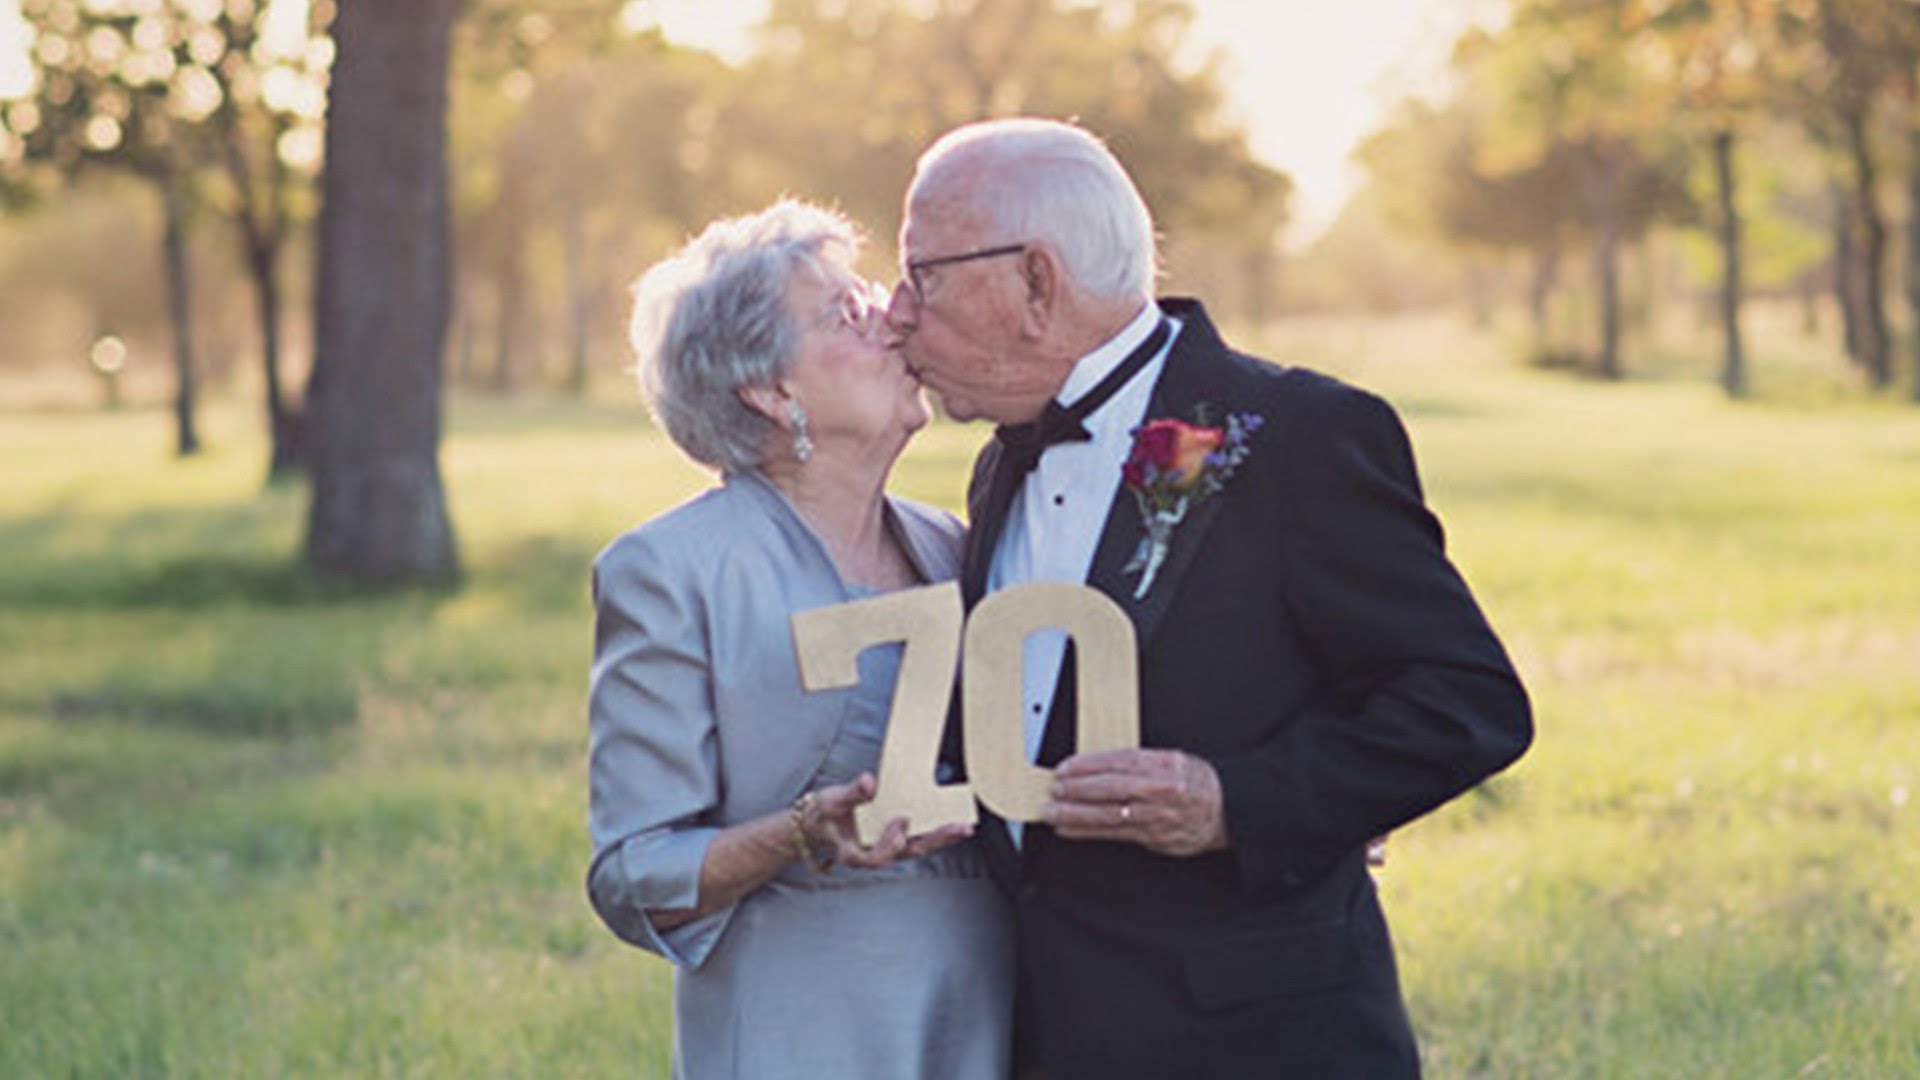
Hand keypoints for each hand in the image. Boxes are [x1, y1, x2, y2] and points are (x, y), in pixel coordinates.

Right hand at [806, 773, 975, 869]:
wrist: (820, 822)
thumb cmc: (824, 815)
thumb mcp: (830, 801)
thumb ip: (851, 794)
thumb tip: (869, 782)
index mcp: (853, 853)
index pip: (874, 858)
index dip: (889, 844)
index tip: (900, 823)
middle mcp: (874, 853)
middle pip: (907, 853)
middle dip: (934, 841)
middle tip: (957, 829)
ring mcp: (887, 846)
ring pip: (917, 847)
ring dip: (941, 837)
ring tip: (964, 827)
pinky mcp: (895, 837)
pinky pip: (918, 836)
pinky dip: (935, 829)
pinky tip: (953, 821)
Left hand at [1044, 748, 1227, 856]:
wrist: (1228, 811)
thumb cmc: (1197, 783)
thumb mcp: (1174, 759)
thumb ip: (1141, 762)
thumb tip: (1100, 765)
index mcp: (1165, 764)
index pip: (1120, 761)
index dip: (1089, 765)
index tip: (1066, 767)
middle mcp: (1161, 790)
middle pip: (1112, 788)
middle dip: (1078, 789)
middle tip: (1055, 789)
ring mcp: (1157, 816)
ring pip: (1110, 814)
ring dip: (1076, 814)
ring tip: (1053, 812)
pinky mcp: (1154, 838)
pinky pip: (1115, 835)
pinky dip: (1088, 832)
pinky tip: (1069, 830)